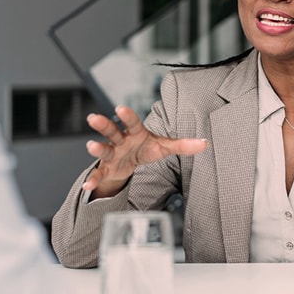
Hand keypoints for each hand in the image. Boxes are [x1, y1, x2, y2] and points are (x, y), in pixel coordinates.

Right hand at [82, 105, 207, 197]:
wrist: (129, 163)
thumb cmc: (145, 148)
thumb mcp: (164, 146)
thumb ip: (183, 144)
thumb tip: (205, 143)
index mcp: (135, 132)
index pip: (132, 122)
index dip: (127, 115)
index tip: (121, 107)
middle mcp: (120, 140)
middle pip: (111, 130)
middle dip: (103, 124)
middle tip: (94, 118)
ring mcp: (112, 154)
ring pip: (104, 149)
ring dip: (96, 148)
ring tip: (91, 146)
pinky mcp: (107, 168)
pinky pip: (99, 174)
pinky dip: (94, 179)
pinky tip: (89, 185)